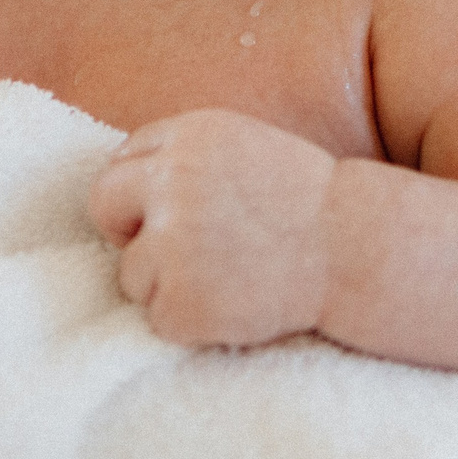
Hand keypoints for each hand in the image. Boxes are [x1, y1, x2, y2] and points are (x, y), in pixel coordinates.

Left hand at [86, 108, 337, 348]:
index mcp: (187, 137)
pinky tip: (230, 305)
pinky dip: (187, 321)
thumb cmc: (305, 202)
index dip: (140, 192)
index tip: (166, 213)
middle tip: (171, 250)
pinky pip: (157, 317)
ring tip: (224, 279)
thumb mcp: (242, 146)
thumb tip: (126, 185)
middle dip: (128, 230)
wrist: (353, 249)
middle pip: (104, 204)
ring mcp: (172, 242)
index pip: (123, 160)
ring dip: (165, 284)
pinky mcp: (180, 299)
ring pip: (130, 272)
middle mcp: (171, 182)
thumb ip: (185, 157)